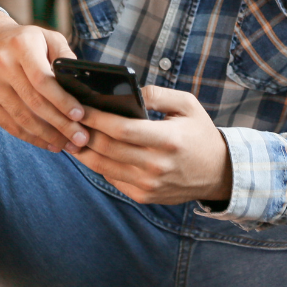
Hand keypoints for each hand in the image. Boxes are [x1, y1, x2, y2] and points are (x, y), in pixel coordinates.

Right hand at [0, 9, 88, 152]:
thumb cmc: (24, 41)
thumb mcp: (47, 37)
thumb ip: (65, 56)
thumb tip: (81, 82)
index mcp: (21, 46)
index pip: (43, 79)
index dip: (62, 100)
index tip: (80, 115)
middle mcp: (2, 64)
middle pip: (34, 102)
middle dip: (61, 124)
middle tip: (81, 138)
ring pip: (22, 118)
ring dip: (48, 136)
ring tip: (68, 144)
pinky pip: (10, 125)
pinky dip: (31, 137)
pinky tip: (48, 142)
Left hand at [68, 85, 232, 205]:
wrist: (218, 173)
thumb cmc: (200, 133)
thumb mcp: (188, 105)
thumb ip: (158, 94)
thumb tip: (130, 90)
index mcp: (169, 140)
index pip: (123, 129)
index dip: (97, 118)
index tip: (79, 107)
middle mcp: (157, 165)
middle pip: (108, 148)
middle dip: (84, 133)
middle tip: (68, 120)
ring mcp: (149, 184)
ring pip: (104, 167)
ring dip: (83, 151)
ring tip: (70, 136)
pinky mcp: (144, 196)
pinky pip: (112, 179)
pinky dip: (98, 165)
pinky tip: (89, 152)